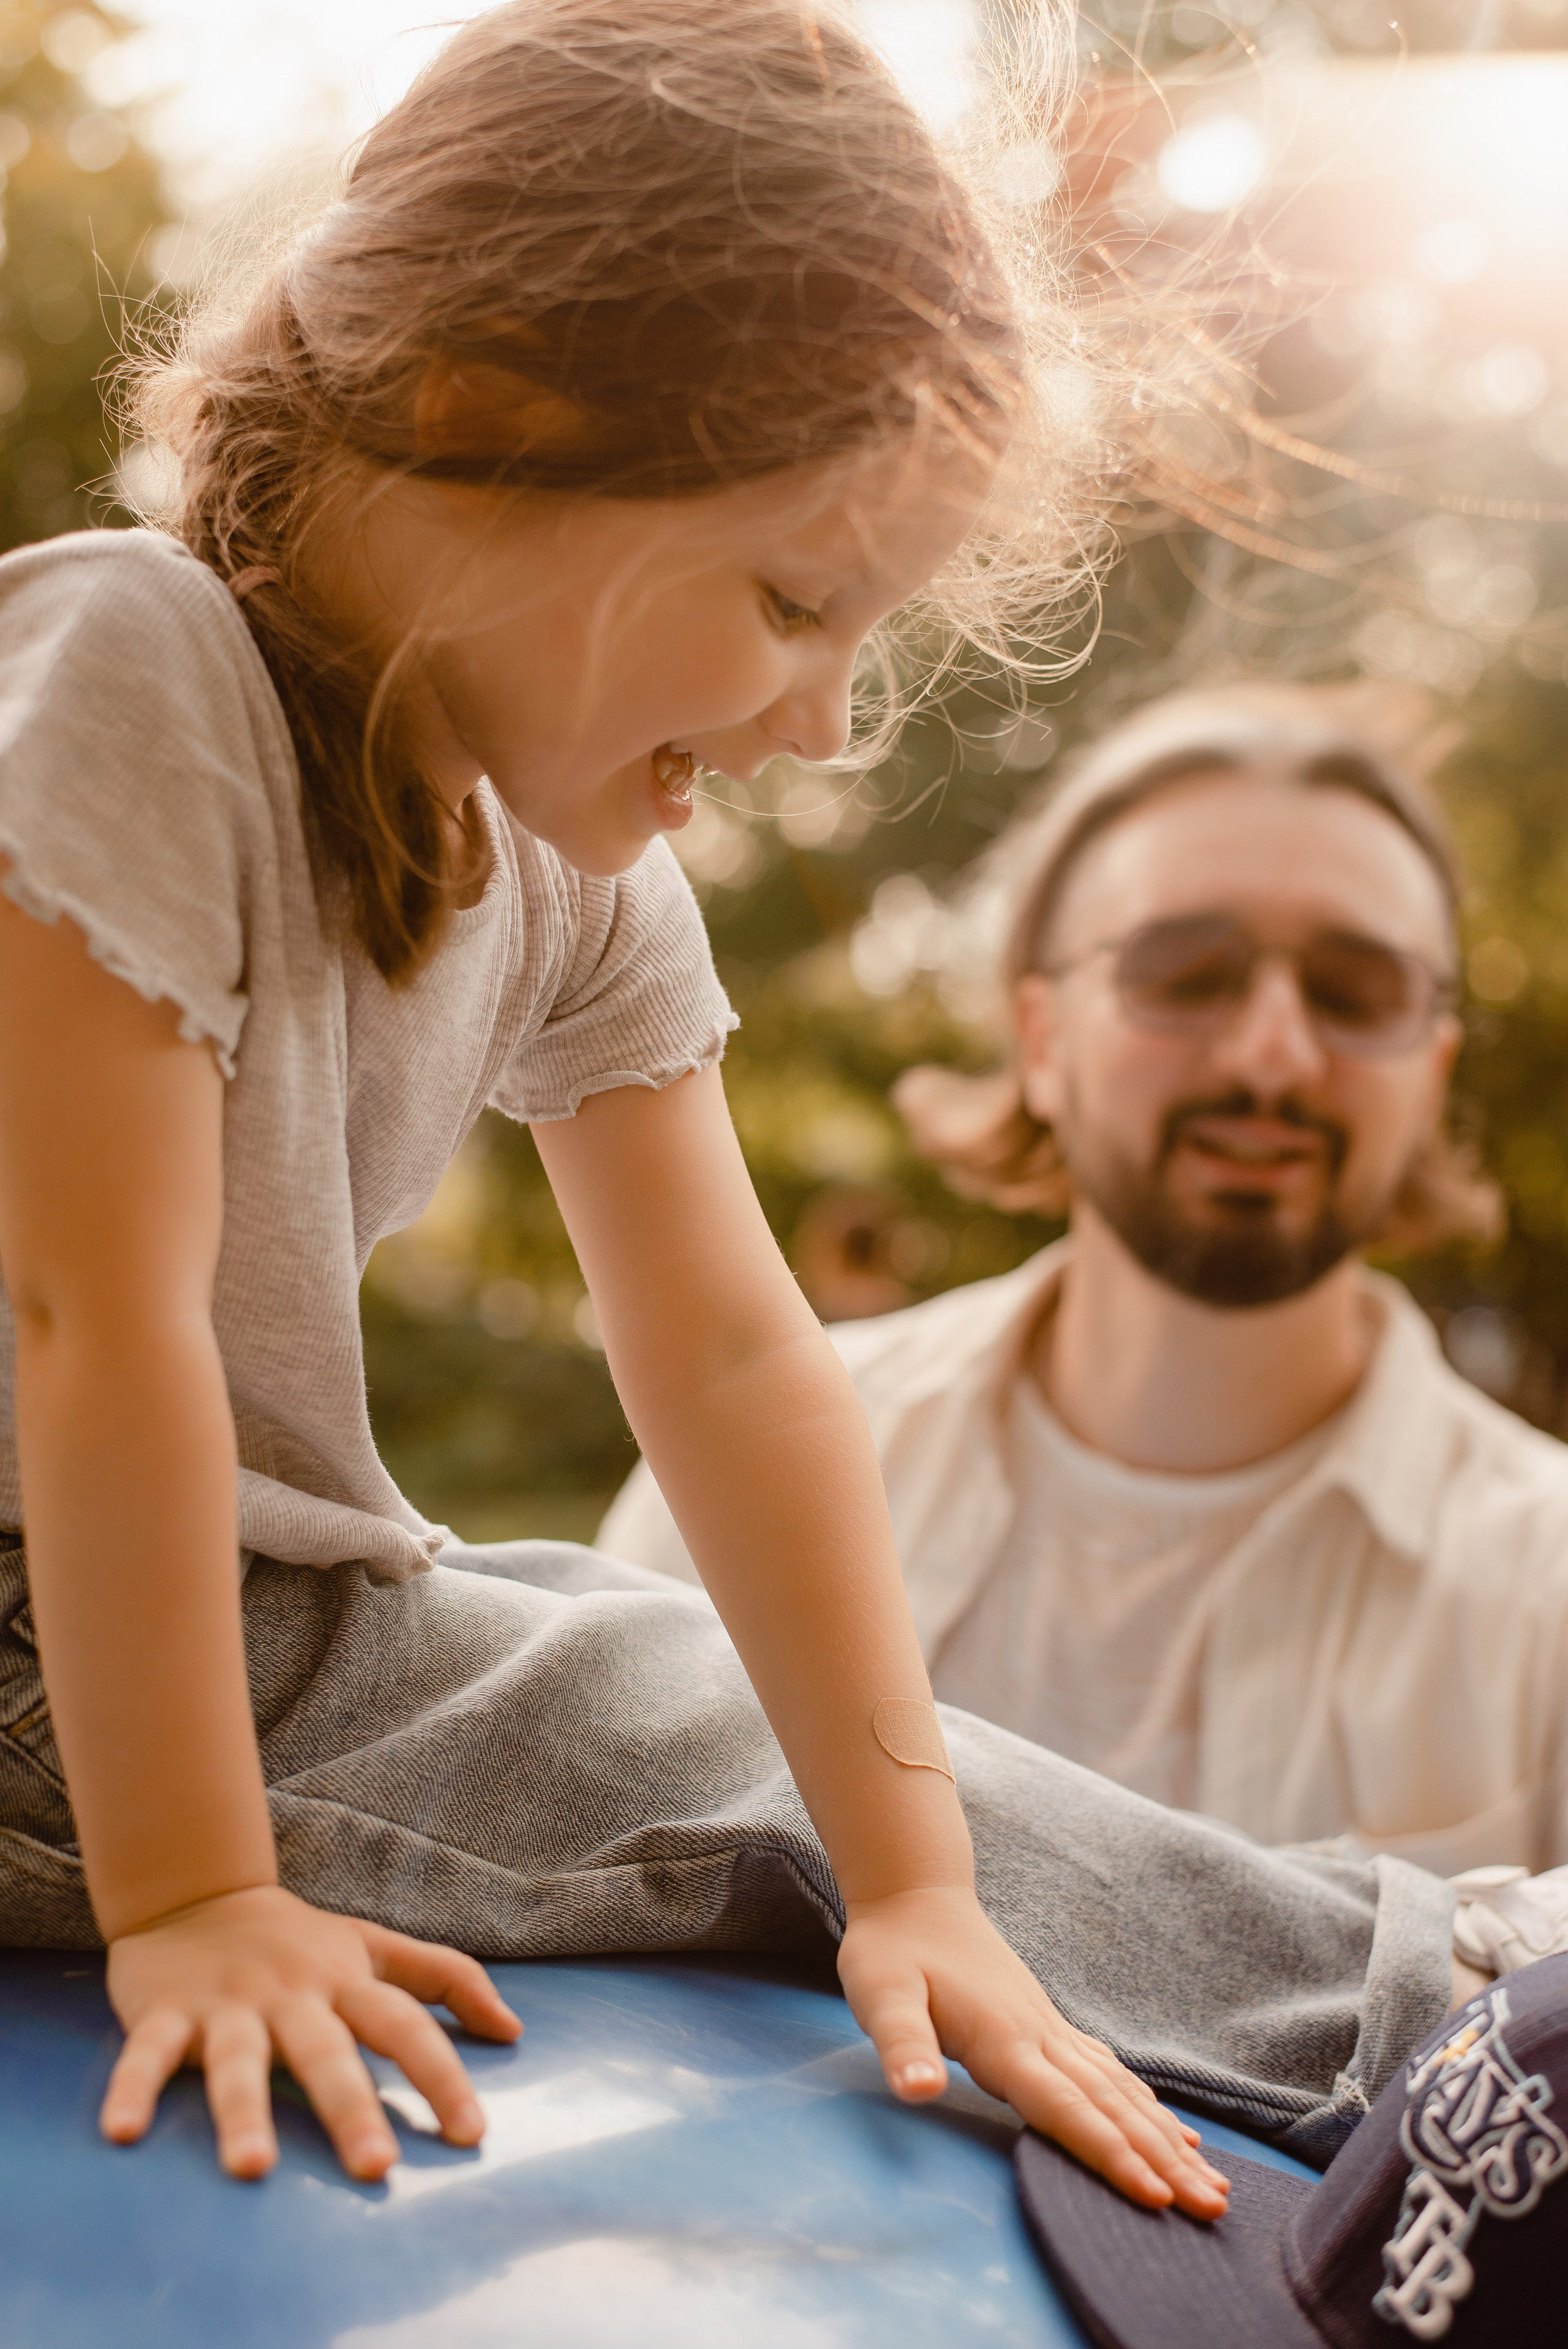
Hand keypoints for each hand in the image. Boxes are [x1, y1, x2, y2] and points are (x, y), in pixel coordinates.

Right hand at [101, 1885, 520, 2180]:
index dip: (440, 2074)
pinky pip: (148, 2054)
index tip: (471, 2133)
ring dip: (243, 2113)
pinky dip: (133, 2089)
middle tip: (376, 2167)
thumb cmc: (298, 1938)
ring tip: (252, 2168)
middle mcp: (290, 1997)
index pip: (403, 2026)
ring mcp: (227, 2006)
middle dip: (351, 2108)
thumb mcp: (373, 1949)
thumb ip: (445, 1978)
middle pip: (326, 2053)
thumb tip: (514, 2028)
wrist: (195, 1890)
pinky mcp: (165, 2013)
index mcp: (343, 1983)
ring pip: (238, 2063)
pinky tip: (124, 2132)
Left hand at [837, 1885, 1230, 2219]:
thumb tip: (915, 2093)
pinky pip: (1109, 2074)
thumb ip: (901, 2044)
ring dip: (1167, 2140)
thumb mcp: (880, 1993)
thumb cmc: (891, 1949)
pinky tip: (1173, 2130)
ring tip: (1213, 2184)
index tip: (1157, 2198)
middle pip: (1111, 2108)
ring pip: (1120, 2093)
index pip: (1066, 2108)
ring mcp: (1049, 2029)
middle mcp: (1040, 2036)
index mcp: (1004, 2039)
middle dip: (1164, 2161)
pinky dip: (1145, 2107)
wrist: (914, 1893)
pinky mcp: (1047, 2026)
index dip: (1110, 2155)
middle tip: (1215, 2207)